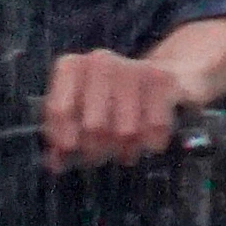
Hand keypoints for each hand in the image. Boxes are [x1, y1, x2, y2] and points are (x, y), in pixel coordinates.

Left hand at [44, 17, 225, 166]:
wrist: (170, 73)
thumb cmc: (116, 100)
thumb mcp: (84, 113)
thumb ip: (64, 137)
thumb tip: (55, 164)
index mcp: (73, 67)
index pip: (60, 110)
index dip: (64, 140)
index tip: (71, 154)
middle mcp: (101, 62)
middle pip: (94, 126)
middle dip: (98, 150)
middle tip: (102, 155)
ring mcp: (133, 68)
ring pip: (125, 130)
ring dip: (126, 149)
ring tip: (125, 151)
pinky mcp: (164, 79)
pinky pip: (155, 127)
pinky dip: (152, 142)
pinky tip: (150, 142)